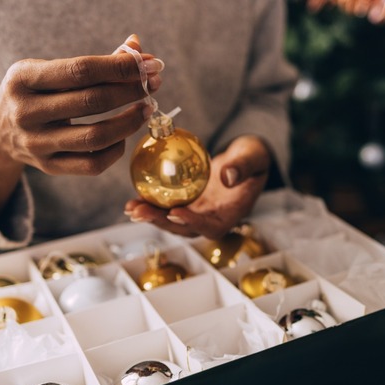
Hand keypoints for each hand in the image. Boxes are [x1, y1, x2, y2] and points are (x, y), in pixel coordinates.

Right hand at [0, 34, 162, 216]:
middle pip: (92, 101)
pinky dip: (116, 149)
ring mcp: (36, 143)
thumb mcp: (51, 70)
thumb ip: (94, 63)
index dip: (120, 67)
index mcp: (23, 78)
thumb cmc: (35, 92)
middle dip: (131, 91)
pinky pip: (92, 165)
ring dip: (130, 122)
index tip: (148, 65)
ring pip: (95, 137)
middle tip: (153, 84)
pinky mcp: (48, 167)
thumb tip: (138, 50)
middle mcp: (26, 112)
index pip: (81, 70)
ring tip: (146, 109)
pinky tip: (124, 135)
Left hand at [125, 135, 271, 238]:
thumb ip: (243, 167)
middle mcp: (213, 218)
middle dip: (161, 223)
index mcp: (232, 213)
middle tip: (140, 213)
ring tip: (130, 208)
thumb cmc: (253, 157)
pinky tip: (134, 198)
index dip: (193, 222)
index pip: (212, 226)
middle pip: (185, 227)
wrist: (246, 159)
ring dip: (151, 216)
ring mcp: (200, 213)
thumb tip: (227, 177)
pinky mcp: (190, 205)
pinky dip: (152, 204)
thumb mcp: (254, 157)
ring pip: (173, 220)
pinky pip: (169, 207)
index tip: (175, 213)